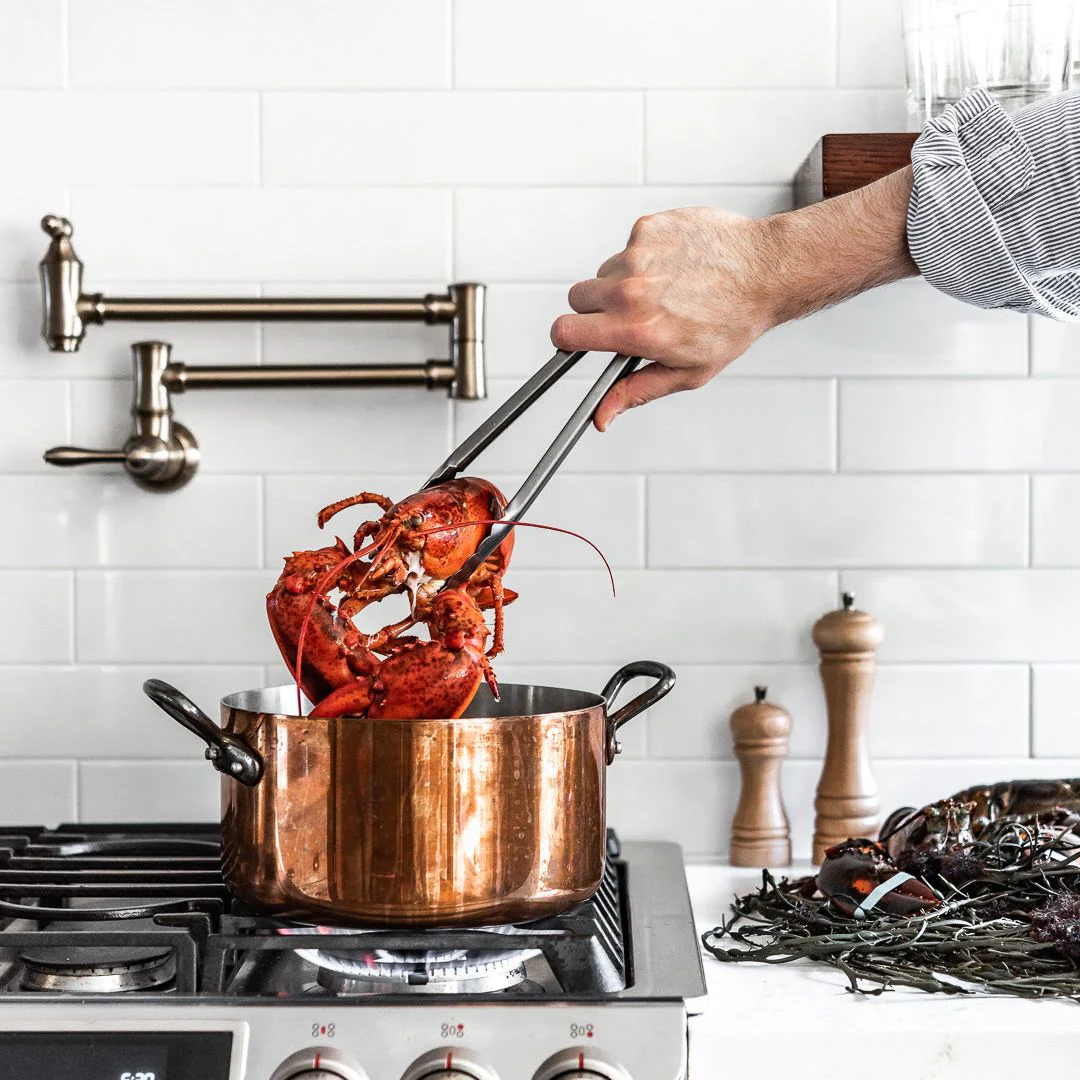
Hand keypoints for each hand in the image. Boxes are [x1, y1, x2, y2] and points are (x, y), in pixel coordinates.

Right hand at [551, 207, 780, 429]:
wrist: (767, 271)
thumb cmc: (733, 322)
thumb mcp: (686, 372)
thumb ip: (636, 392)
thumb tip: (602, 416)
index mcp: (635, 329)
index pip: (564, 332)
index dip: (566, 338)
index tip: (577, 340)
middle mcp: (631, 289)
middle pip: (577, 298)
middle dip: (595, 309)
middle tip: (629, 316)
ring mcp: (638, 253)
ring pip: (604, 272)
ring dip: (622, 282)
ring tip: (663, 290)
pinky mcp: (649, 227)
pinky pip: (627, 246)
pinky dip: (644, 256)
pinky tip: (674, 267)